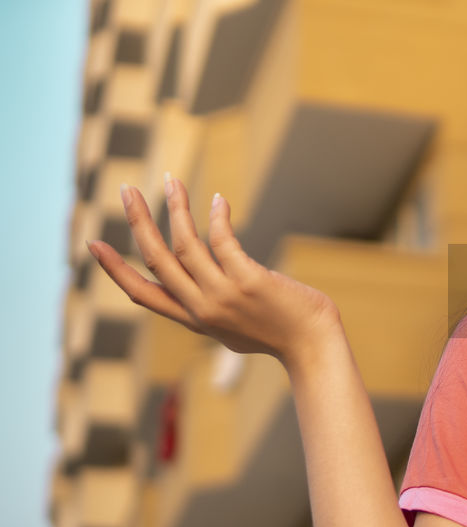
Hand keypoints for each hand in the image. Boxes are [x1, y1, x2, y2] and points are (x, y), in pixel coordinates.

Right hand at [87, 176, 339, 369]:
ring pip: (186, 244)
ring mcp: (225, 295)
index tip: (93, 244)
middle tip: (126, 190)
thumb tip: (203, 290)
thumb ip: (213, 310)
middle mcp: (203, 308)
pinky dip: (218, 217)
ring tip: (170, 180)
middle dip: (137, 222)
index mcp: (194, 320)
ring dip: (175, 207)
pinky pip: (223, 241)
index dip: (114, 269)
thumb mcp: (235, 330)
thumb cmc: (280, 333)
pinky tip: (218, 201)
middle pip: (156, 260)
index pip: (142, 294)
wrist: (313, 346)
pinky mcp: (249, 282)